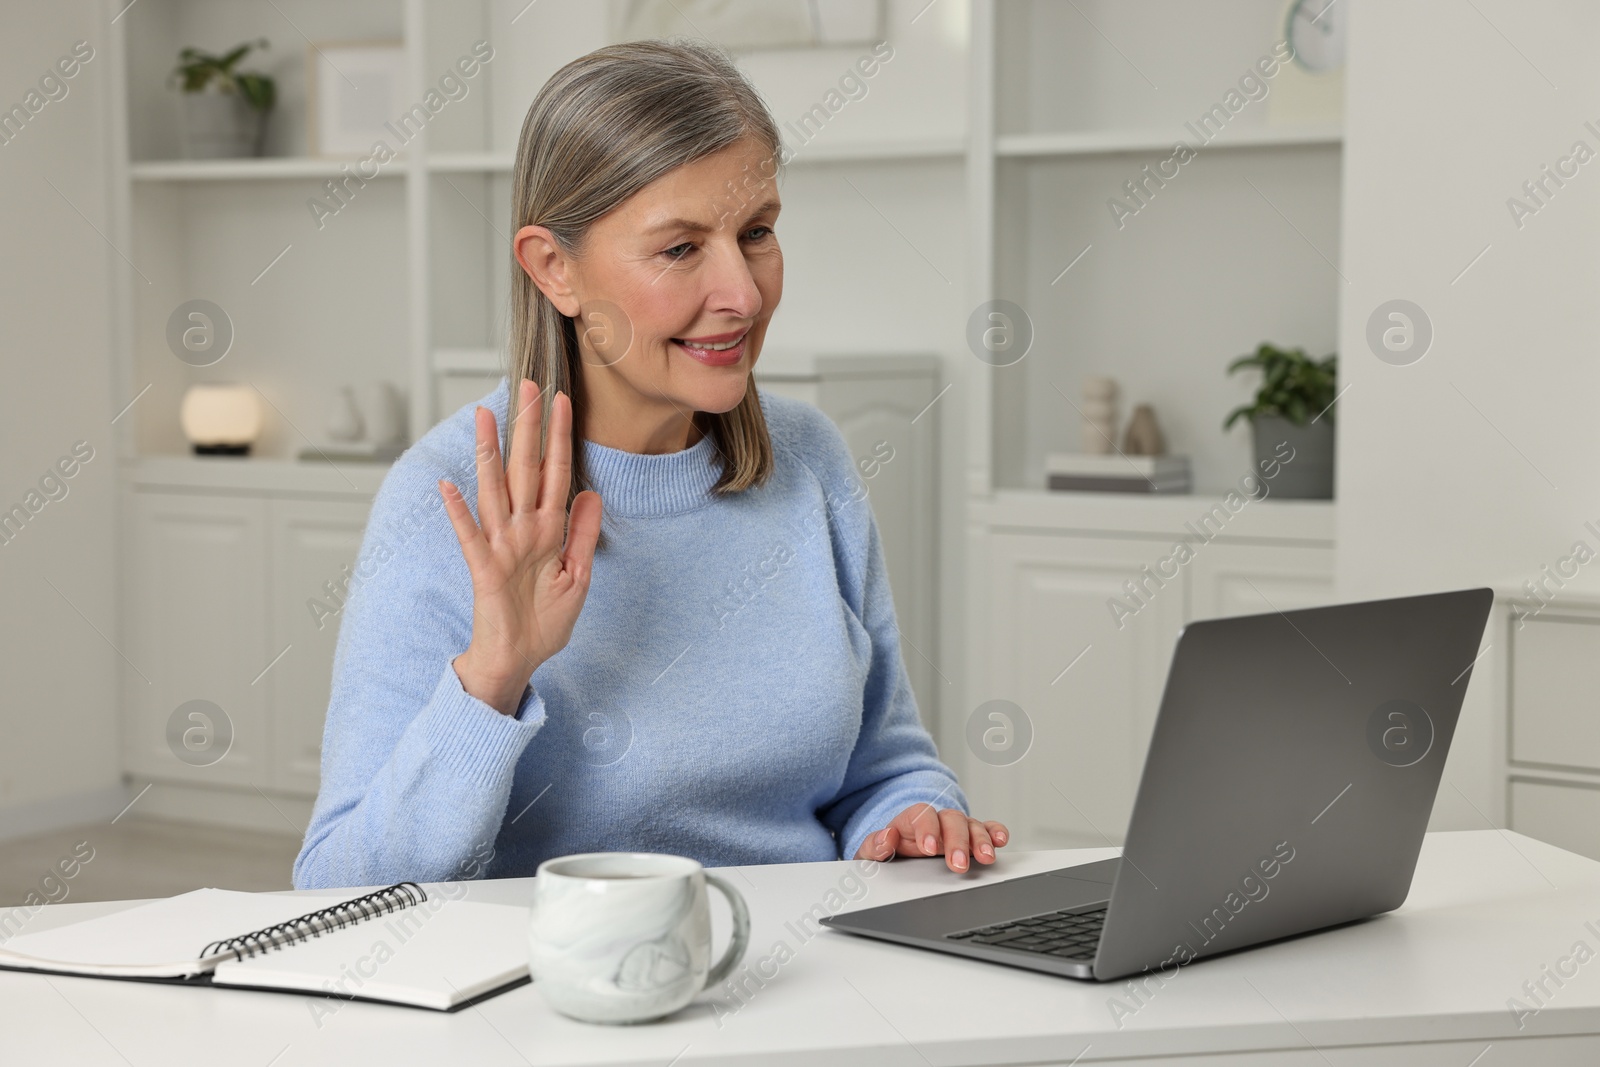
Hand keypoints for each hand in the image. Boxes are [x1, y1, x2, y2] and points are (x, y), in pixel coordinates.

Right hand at [439, 378, 602, 714]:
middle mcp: (523, 529)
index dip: (560, 438)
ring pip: (494, 490)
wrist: (520, 660)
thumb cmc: (545, 621)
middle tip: (529, 386)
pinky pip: (470, 536)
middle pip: (525, 469)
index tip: (563, 401)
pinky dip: (458, 512)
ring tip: (485, 417)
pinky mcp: (484, 569)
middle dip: (527, 428)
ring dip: (489, 453)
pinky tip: (449, 486)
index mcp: (548, 530)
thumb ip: (583, 534)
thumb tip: (591, 493)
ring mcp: (501, 545)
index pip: (556, 473)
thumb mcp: (578, 576)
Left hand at [854, 804, 1009, 872]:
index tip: (928, 848)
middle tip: (958, 864)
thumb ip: (874, 845)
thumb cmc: (890, 851)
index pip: (921, 815)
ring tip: (986, 858)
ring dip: (980, 841)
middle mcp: (938, 821)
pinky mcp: (971, 837)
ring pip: (971, 825)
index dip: (927, 829)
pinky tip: (1000, 841)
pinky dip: (995, 832)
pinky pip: (987, 829)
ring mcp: (956, 828)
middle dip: (957, 841)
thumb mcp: (872, 852)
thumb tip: (885, 839)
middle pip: (951, 820)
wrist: (901, 849)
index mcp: (912, 820)